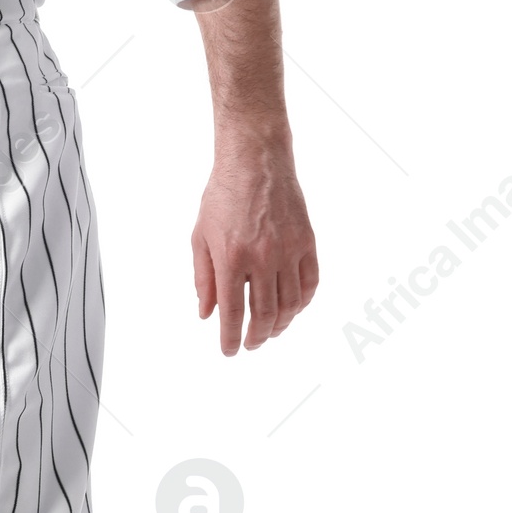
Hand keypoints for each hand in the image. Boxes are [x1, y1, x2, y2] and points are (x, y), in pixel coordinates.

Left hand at [191, 132, 318, 353]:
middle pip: (264, 314)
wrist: (256, 162)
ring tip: (271, 332)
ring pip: (291, 304)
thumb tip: (206, 313)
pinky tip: (292, 309)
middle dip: (257, 337)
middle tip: (252, 345)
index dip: (230, 337)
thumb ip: (203, 278)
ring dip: (281, 325)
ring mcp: (288, 250)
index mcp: (231, 257)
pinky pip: (310, 282)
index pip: (232, 312)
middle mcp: (262, 257)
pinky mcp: (307, 242)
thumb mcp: (200, 236)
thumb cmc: (223, 197)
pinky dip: (303, 302)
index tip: (230, 351)